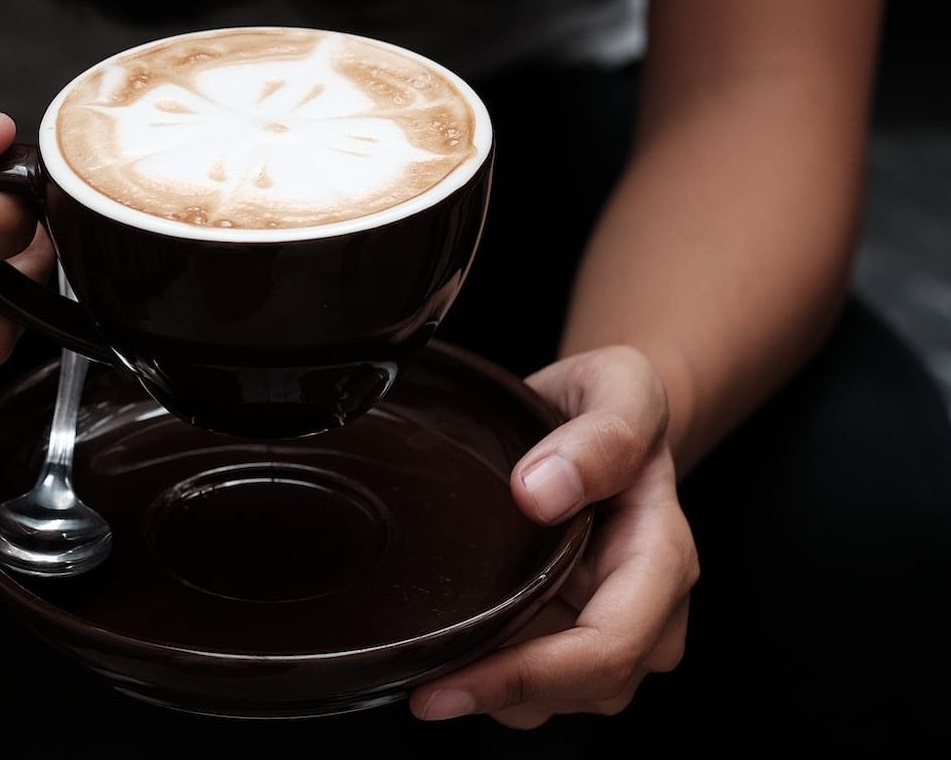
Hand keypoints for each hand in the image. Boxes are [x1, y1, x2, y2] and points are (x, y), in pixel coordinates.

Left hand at [410, 345, 698, 726]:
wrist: (603, 416)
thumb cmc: (612, 403)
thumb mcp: (620, 386)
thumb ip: (602, 435)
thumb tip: (542, 494)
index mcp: (663, 554)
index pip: (608, 646)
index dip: (528, 675)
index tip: (450, 678)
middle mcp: (649, 605)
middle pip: (585, 688)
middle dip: (503, 693)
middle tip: (422, 685)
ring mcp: (615, 624)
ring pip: (560, 697)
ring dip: (498, 690)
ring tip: (437, 657)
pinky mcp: (579, 630)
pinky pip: (541, 682)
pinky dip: (496, 676)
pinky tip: (456, 647)